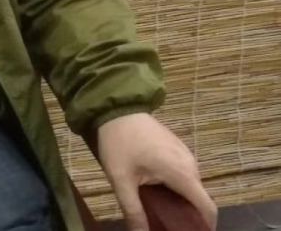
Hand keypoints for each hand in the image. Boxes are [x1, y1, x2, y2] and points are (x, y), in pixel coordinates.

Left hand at [96, 112, 216, 230]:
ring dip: (180, 199)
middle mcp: (191, 164)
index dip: (205, 227)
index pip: (208, 208)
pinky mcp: (176, 145)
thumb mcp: (121, 180)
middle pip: (198, 198)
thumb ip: (133, 211)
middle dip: (188, 215)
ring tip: (161, 208)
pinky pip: (183, 172)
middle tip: (169, 223)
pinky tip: (156, 187)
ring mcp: (185, 152)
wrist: (116, 106)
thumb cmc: (119, 143)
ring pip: (190, 185)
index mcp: (182, 173)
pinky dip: (176, 184)